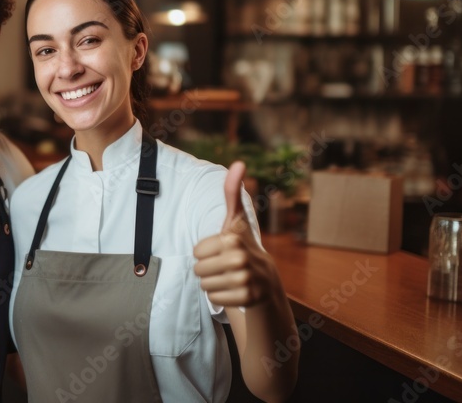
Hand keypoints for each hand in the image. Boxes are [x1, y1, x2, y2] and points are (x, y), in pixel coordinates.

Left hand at [193, 161, 279, 307]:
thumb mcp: (236, 220)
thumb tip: (238, 163)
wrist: (265, 281)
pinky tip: (233, 290)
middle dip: (207, 269)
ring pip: (204, 285)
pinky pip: (214, 298)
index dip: (204, 253)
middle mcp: (241, 259)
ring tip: (228, 277)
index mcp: (233, 239)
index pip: (196, 252)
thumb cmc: (243, 246)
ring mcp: (245, 280)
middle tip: (223, 266)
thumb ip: (232, 192)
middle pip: (198, 270)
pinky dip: (220, 297)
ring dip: (212, 283)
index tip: (220, 251)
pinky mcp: (246, 299)